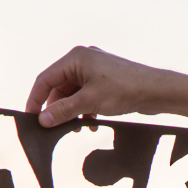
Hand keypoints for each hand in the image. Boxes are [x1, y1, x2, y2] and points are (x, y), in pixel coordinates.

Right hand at [25, 46, 168, 127]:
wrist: (156, 91)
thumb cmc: (125, 89)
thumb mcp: (89, 102)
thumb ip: (64, 110)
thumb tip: (43, 119)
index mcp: (76, 58)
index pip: (46, 79)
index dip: (36, 100)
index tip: (31, 118)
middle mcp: (83, 61)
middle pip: (59, 87)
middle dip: (57, 109)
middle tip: (53, 128)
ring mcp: (95, 71)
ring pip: (72, 94)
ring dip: (72, 112)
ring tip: (76, 128)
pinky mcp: (105, 82)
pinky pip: (86, 97)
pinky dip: (84, 111)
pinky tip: (90, 124)